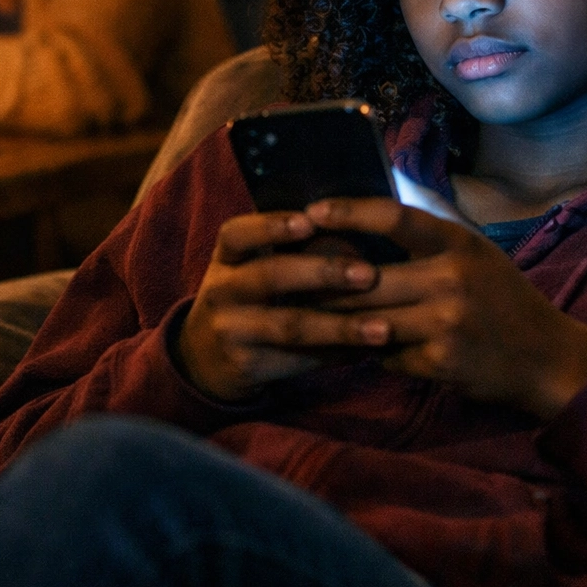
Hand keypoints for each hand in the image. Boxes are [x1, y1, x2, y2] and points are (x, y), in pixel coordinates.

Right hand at [175, 210, 384, 402]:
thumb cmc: (245, 300)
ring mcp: (230, 330)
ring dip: (340, 326)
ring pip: (290, 325)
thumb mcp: (249, 270)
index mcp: (225, 259)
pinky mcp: (246, 366)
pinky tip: (366, 353)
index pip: (238, 234)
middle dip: (322, 273)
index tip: (309, 220)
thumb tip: (357, 241)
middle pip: (270, 276)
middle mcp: (221, 291)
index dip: (272, 226)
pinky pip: (296, 360)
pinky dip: (335, 355)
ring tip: (382, 328)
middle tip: (368, 273)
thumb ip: (291, 253)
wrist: (203, 358)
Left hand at [308, 198, 586, 419]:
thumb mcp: (475, 252)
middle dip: (324, 281)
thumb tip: (375, 202)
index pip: (394, 217)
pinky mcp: (440, 362)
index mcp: (458, 243)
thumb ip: (429, 232)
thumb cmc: (502, 297)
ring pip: (368, 319)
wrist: (548, 358)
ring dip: (338, 321)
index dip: (348, 211)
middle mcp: (452, 278)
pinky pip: (386, 355)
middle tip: (288, 276)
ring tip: (308, 313)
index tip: (311, 210)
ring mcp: (446, 322)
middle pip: (366, 277)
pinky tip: (365, 348)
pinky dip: (374, 352)